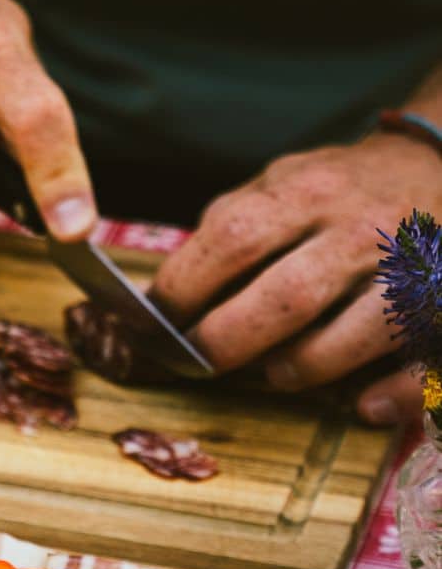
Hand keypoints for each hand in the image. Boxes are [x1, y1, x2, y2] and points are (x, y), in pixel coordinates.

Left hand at [152, 132, 441, 426]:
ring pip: (355, 334)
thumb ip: (228, 231)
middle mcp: (361, 226)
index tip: (155, 326)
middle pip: (288, 297)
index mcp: (308, 191)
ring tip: (276, 372)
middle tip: (200, 362)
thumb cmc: (337, 193)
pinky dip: (395, 392)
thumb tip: (163, 302)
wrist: (434, 163)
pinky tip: (364, 405)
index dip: (184, 292)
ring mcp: (411, 266)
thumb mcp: (278, 186)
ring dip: (303, 367)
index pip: (232, 240)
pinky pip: (425, 360)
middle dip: (230, 342)